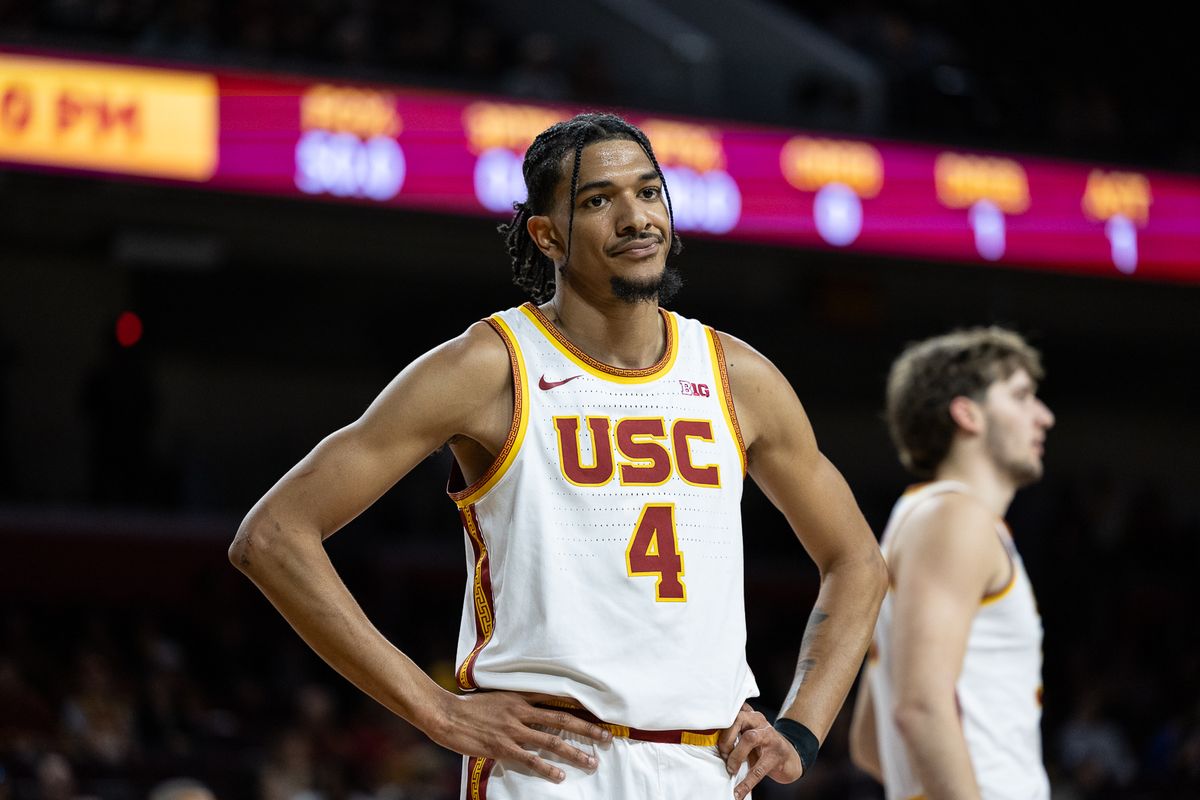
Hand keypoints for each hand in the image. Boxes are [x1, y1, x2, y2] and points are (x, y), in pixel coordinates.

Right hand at [430, 691, 611, 781]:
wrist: (446, 714)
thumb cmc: (469, 707)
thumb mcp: (497, 696)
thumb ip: (517, 702)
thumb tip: (534, 709)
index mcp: (520, 697)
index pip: (557, 700)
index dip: (579, 707)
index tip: (599, 714)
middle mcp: (521, 711)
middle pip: (562, 720)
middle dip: (587, 729)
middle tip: (607, 738)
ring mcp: (513, 730)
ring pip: (551, 741)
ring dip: (574, 752)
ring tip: (591, 762)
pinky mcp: (503, 747)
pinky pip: (530, 759)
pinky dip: (547, 768)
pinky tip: (560, 776)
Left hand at [717, 703, 803, 798]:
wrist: (789, 757)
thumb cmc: (762, 746)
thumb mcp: (748, 734)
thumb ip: (732, 733)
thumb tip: (709, 742)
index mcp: (750, 715)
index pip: (733, 709)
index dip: (720, 720)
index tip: (710, 732)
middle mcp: (759, 722)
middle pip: (739, 719)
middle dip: (726, 738)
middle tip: (722, 754)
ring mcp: (770, 737)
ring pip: (749, 738)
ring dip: (736, 755)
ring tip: (731, 769)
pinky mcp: (776, 756)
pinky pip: (759, 769)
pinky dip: (747, 783)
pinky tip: (738, 792)